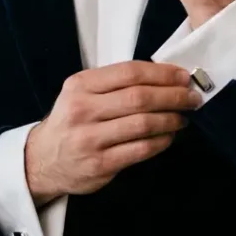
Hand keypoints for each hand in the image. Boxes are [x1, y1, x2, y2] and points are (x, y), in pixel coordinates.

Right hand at [25, 61, 201, 205]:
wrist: (44, 159)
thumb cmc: (72, 121)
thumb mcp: (81, 93)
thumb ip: (114, 84)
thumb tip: (164, 76)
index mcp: (80, 85)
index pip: (129, 72)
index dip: (162, 73)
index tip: (182, 76)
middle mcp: (82, 109)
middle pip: (139, 97)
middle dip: (173, 96)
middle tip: (192, 97)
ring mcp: (90, 138)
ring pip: (143, 124)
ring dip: (171, 119)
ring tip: (182, 117)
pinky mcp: (100, 163)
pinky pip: (140, 149)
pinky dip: (161, 141)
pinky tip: (169, 136)